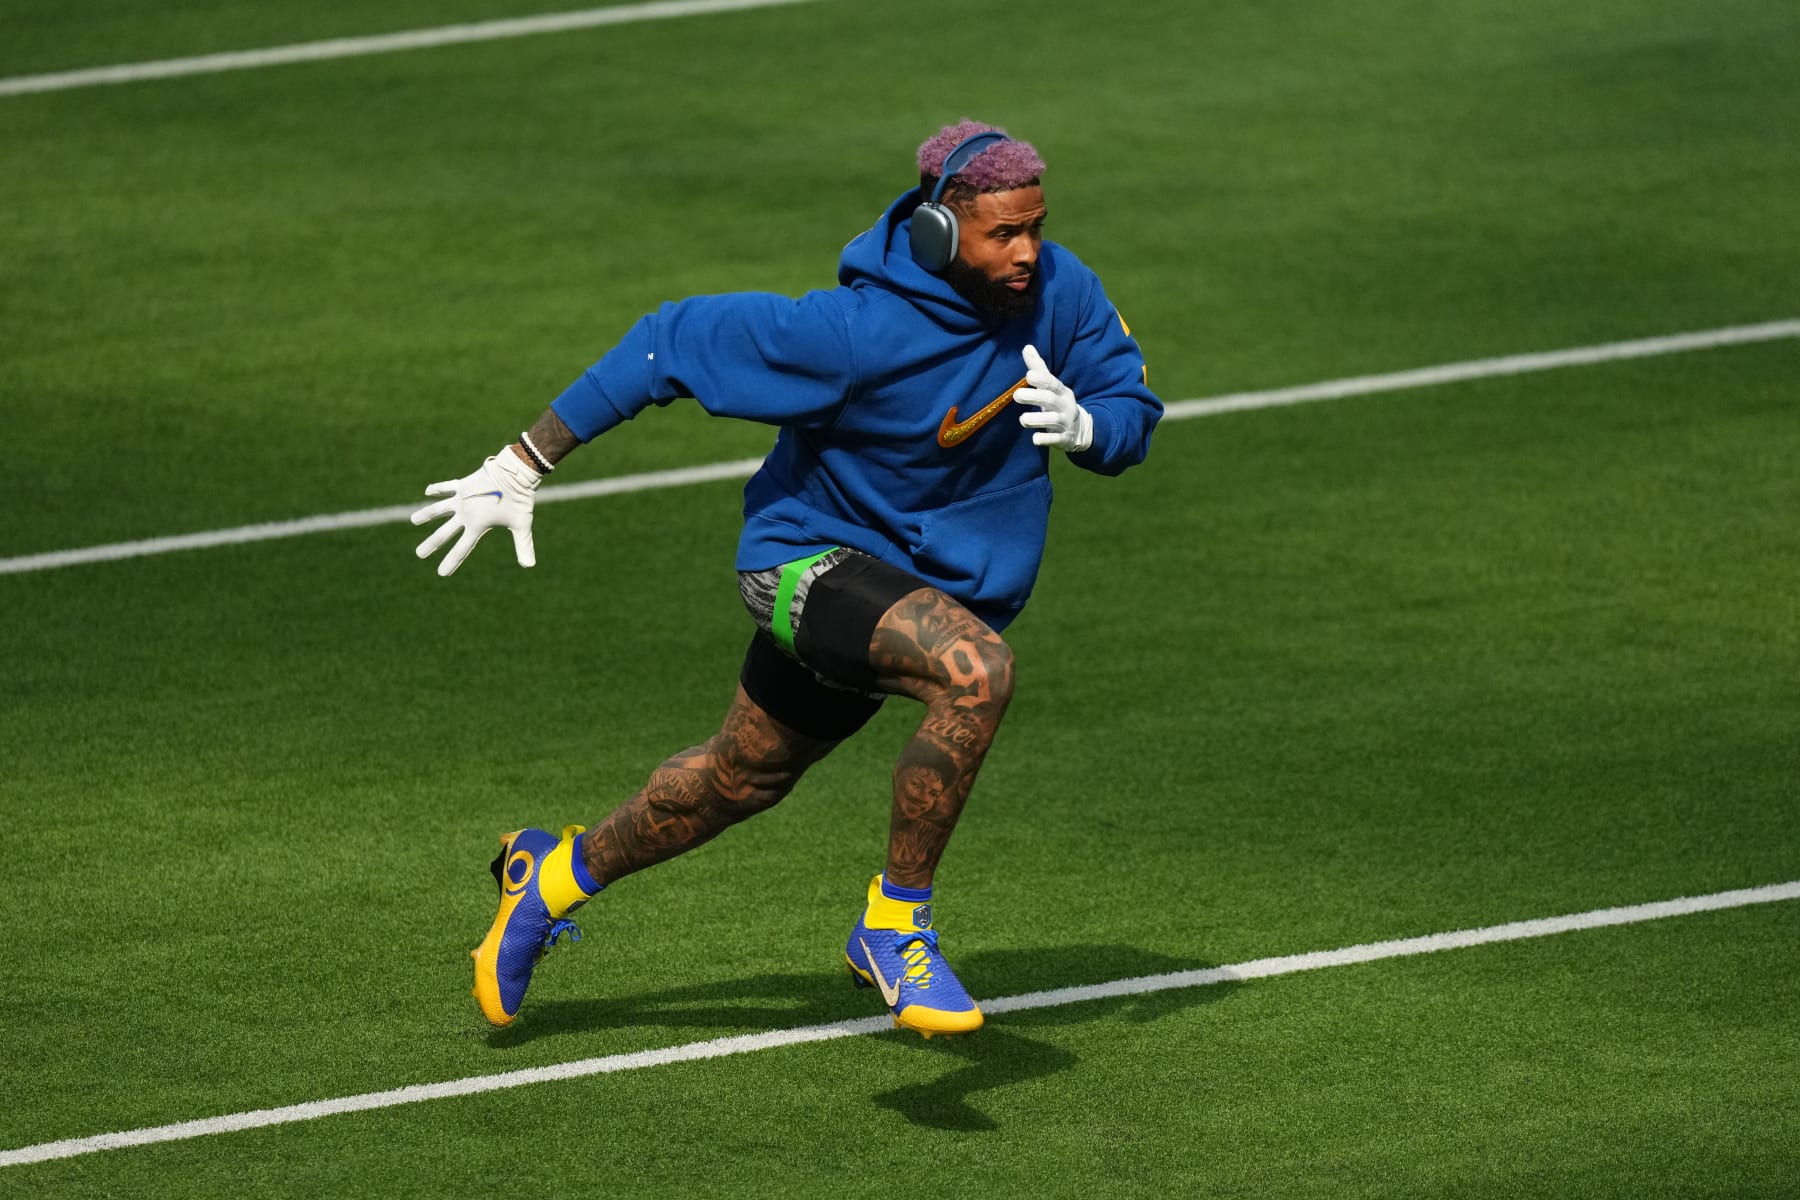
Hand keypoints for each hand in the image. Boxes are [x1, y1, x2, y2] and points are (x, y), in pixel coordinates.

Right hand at [411, 447, 540, 576]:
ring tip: (413, 521)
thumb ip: (524, 546)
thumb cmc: (519, 501)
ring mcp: (462, 498)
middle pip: (444, 533)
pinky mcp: (463, 484)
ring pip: (438, 509)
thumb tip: (529, 566)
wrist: (514, 473)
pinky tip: (428, 491)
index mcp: (477, 526)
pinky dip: (437, 489)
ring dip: (426, 515)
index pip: (461, 549)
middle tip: (419, 554)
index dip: (451, 562)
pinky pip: (447, 487)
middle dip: (431, 545)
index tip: (441, 573)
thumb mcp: (522, 525)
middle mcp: (465, 514)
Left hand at [1013, 344, 1092, 451]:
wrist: (1079, 429)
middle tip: (1017, 395)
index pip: (1052, 383)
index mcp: (1061, 391)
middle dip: (1034, 397)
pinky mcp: (1062, 438)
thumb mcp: (1051, 386)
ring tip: (1023, 419)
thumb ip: (1038, 368)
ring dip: (1037, 419)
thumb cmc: (1057, 403)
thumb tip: (1027, 347)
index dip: (1042, 379)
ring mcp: (1064, 423)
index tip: (1028, 375)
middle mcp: (1064, 406)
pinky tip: (1035, 439)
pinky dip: (1045, 439)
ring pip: (1052, 420)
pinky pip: (1054, 439)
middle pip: (1050, 399)